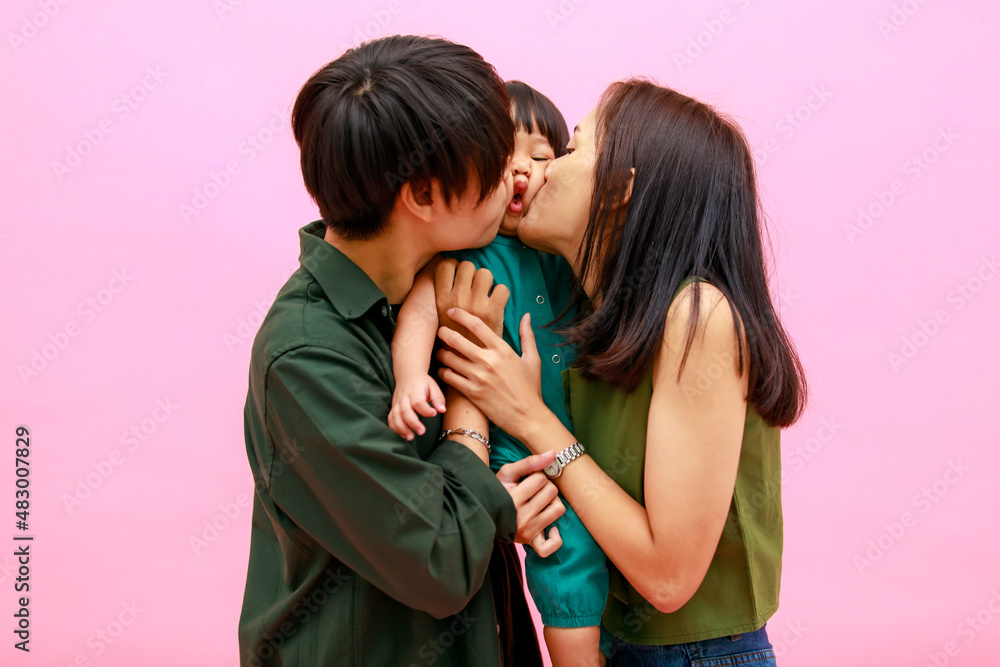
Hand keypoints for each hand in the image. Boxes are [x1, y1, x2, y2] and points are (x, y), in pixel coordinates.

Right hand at [388, 373, 445, 440]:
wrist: (407, 375)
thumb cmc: (422, 383)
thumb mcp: (433, 386)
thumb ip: (438, 398)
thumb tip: (442, 410)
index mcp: (414, 391)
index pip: (418, 401)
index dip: (425, 409)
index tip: (434, 414)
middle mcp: (403, 397)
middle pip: (405, 411)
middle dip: (412, 423)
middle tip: (422, 432)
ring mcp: (397, 403)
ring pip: (395, 417)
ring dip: (402, 428)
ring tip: (410, 437)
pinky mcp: (393, 408)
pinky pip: (390, 419)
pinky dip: (394, 428)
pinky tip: (403, 436)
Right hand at [435, 259, 509, 339]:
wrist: (472, 367)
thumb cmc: (456, 344)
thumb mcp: (441, 322)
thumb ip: (444, 300)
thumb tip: (448, 275)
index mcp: (442, 300)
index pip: (444, 265)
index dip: (453, 267)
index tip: (458, 276)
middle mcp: (457, 299)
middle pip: (467, 265)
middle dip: (472, 273)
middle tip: (475, 286)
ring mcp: (476, 304)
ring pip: (485, 273)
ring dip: (487, 281)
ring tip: (486, 292)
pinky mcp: (493, 312)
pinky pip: (502, 288)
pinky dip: (502, 294)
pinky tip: (498, 303)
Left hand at [437, 308, 544, 440]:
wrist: (528, 417)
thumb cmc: (531, 388)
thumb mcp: (533, 359)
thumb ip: (527, 336)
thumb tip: (527, 315)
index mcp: (502, 349)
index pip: (476, 325)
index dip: (460, 315)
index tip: (452, 312)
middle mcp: (488, 361)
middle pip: (456, 339)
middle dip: (444, 333)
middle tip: (441, 332)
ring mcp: (478, 377)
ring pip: (449, 358)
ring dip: (441, 353)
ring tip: (441, 353)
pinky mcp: (471, 393)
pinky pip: (449, 377)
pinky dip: (444, 372)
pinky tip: (445, 370)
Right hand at [496, 452, 564, 556]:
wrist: (485, 514)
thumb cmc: (498, 491)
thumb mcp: (507, 473)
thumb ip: (529, 462)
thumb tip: (553, 454)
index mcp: (512, 498)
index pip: (541, 479)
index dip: (537, 476)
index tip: (528, 480)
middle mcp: (520, 517)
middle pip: (552, 492)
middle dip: (545, 487)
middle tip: (534, 491)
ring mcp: (526, 532)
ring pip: (558, 509)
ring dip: (553, 503)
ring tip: (541, 503)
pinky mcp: (530, 542)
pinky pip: (550, 546)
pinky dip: (555, 537)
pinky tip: (550, 527)